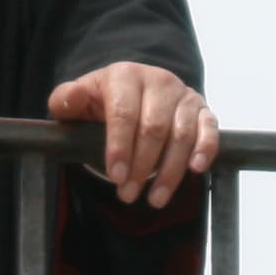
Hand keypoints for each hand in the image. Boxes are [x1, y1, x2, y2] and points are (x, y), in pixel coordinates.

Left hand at [46, 62, 218, 208]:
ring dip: (170, 171)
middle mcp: (158, 80)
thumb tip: (72, 98)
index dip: (120, 147)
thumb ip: (66, 102)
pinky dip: (205, 148)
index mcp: (124, 75)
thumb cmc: (101, 104)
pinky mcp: (201, 108)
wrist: (131, 93)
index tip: (115, 176)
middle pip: (154, 128)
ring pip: (181, 134)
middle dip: (141, 166)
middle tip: (128, 194)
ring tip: (155, 198)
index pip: (124, 113)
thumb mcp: (77, 103)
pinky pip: (209, 128)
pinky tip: (196, 169)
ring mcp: (182, 94)